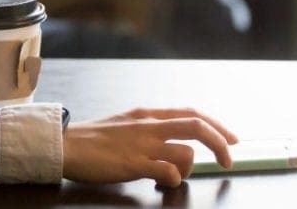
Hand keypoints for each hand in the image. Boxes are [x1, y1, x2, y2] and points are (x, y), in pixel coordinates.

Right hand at [63, 107, 237, 188]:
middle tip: (228, 159)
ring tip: (174, 177)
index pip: (191, 113)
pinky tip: (162, 183)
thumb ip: (149, 130)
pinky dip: (173, 180)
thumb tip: (171, 143)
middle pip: (197, 126)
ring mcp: (142, 144)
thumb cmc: (93, 139)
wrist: (66, 144)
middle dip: (219, 143)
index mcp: (148, 114)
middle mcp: (149, 125)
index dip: (216, 126)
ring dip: (188, 169)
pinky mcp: (134, 163)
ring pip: (185, 152)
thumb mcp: (126, 125)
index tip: (230, 139)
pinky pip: (167, 172)